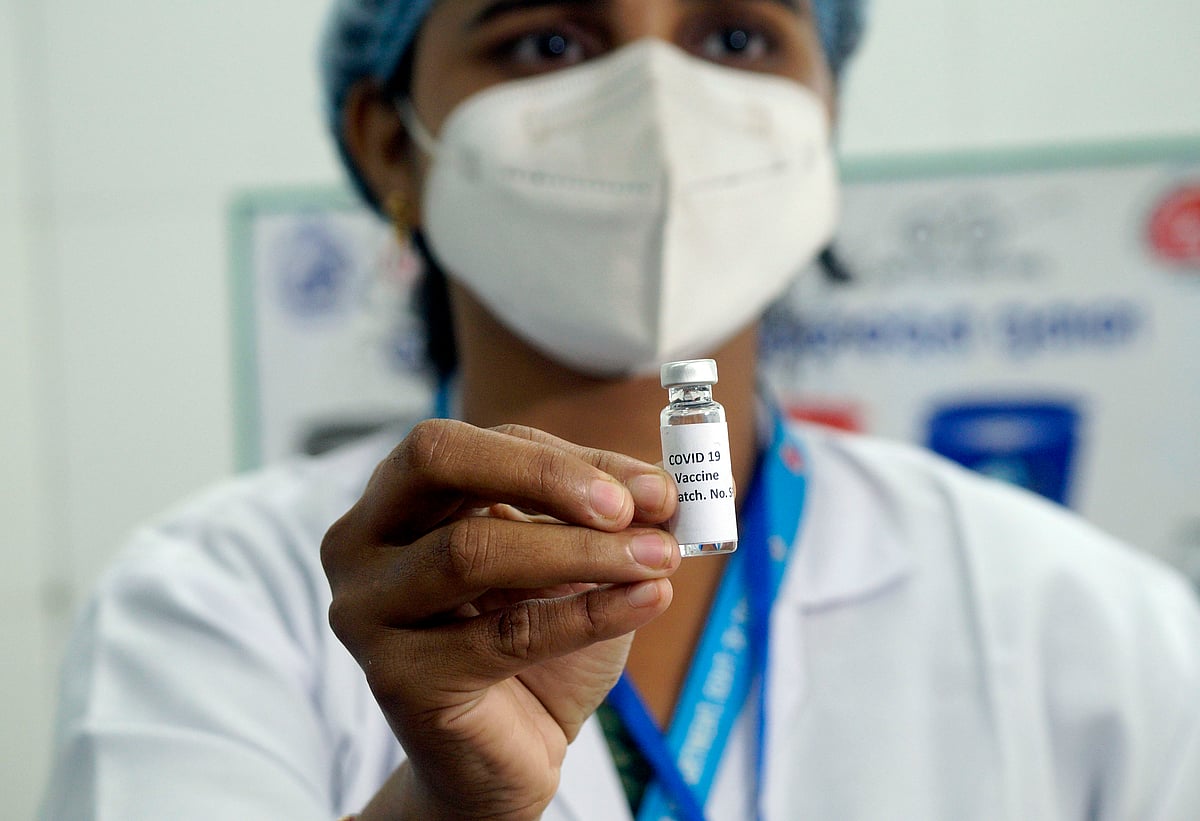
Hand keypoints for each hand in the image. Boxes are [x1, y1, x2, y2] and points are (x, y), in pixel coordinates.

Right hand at [321, 419, 678, 819]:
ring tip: (658, 560)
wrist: (508, 754)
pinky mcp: (397, 678)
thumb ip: (605, 517)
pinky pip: (503, 635)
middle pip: (439, 461)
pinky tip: (647, 601)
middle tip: (630, 506)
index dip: (571, 457)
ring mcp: (366, 609)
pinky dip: (587, 613)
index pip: (482, 444)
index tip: (652, 485)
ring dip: (580, 550)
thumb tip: (663, 485)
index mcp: (397, 496)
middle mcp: (361, 541)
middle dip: (545, 475)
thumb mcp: (573, 563)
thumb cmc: (536, 646)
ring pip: (471, 550)